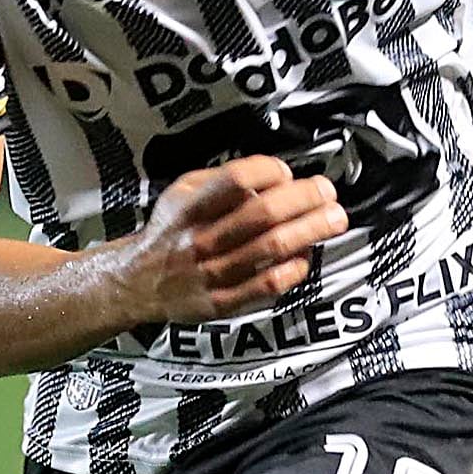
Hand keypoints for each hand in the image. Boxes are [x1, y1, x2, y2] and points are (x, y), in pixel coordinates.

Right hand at [118, 156, 344, 322]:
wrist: (137, 282)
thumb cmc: (172, 230)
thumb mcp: (183, 192)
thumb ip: (223, 178)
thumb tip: (274, 173)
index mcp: (190, 205)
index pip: (237, 179)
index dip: (270, 171)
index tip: (287, 173)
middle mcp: (200, 238)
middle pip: (262, 213)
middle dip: (304, 199)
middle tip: (328, 193)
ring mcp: (211, 272)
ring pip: (270, 248)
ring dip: (310, 230)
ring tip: (334, 219)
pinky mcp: (221, 302)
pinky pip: (266, 285)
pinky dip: (293, 269)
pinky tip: (306, 257)